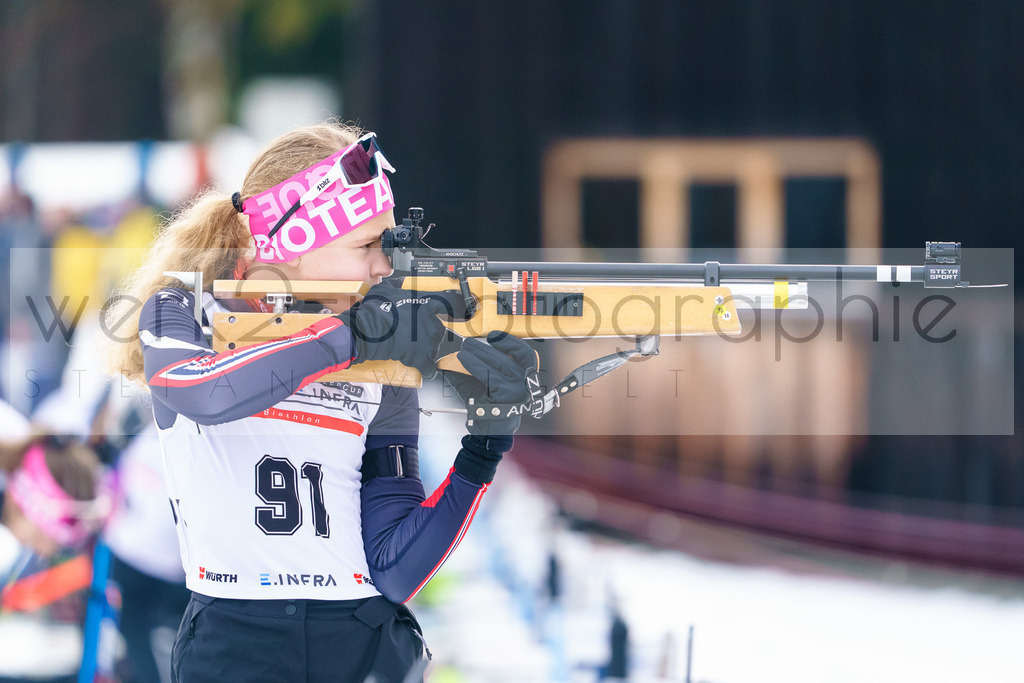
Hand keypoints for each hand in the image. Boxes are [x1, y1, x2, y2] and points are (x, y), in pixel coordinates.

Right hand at [335, 284, 455, 378]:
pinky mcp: (421, 357)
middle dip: (429, 332)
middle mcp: (431, 323)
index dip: (457, 307)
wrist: (367, 331)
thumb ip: (399, 287)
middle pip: (439, 328)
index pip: (450, 303)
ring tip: (411, 346)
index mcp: (426, 305)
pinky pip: (429, 366)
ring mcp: (428, 341)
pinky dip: (428, 369)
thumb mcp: (387, 290)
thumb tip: (399, 284)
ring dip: (426, 348)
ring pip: (434, 346)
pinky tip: (426, 370)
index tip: (462, 311)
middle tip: (415, 333)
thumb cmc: (375, 311)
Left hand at [444, 331, 538, 436]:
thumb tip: (460, 352)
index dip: (511, 342)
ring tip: (464, 349)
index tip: (493, 336)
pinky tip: (463, 359)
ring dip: (479, 353)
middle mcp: (527, 384)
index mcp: (527, 379)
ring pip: (498, 364)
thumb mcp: (486, 384)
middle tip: (468, 343)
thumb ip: (478, 368)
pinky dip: (474, 365)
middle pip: (508, 357)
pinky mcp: (506, 396)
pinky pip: (489, 375)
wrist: (488, 434)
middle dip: (486, 347)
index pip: (527, 354)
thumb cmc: (488, 406)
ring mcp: (518, 390)